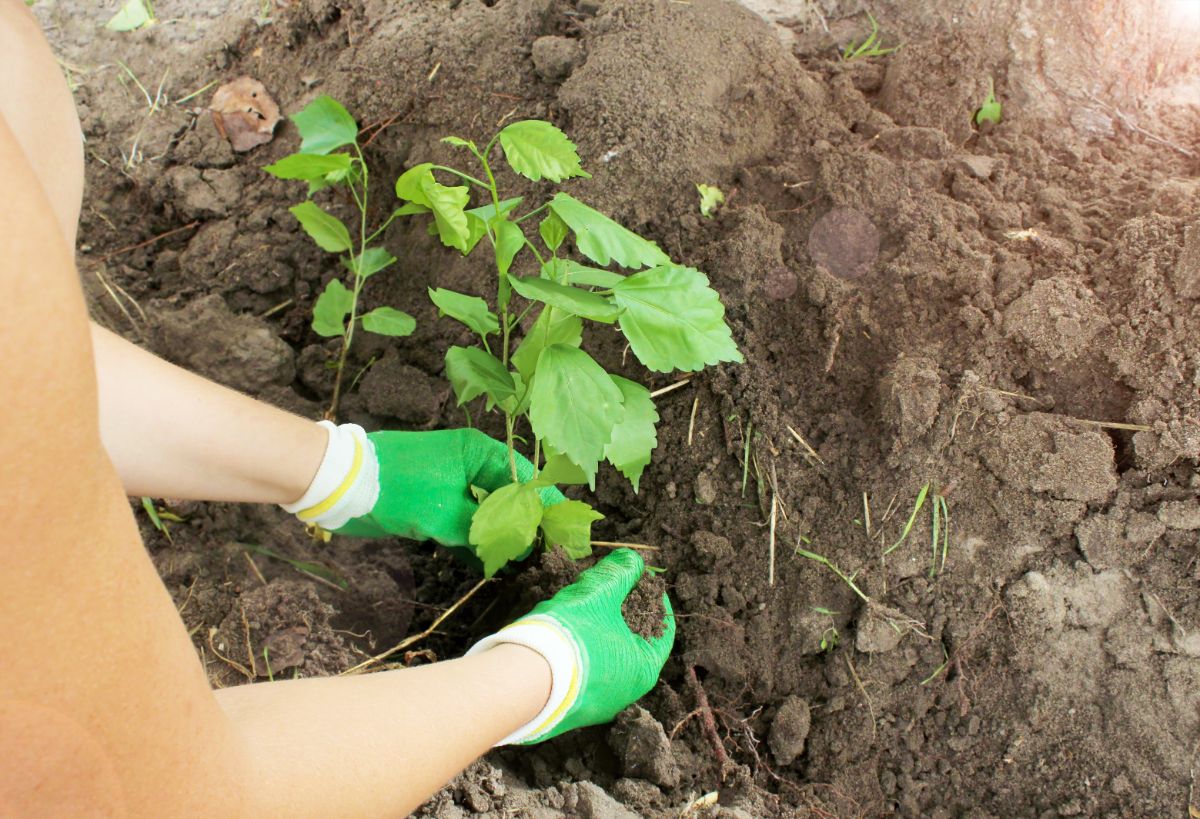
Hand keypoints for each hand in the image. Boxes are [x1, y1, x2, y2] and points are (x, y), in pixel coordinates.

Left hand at [333, 429, 563, 550]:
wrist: (341, 483)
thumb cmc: (399, 487)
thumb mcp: (446, 512)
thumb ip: (486, 532)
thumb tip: (520, 550)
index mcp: (479, 453)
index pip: (527, 479)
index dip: (546, 508)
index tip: (564, 535)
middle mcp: (470, 465)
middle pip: (511, 497)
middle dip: (527, 527)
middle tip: (545, 556)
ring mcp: (452, 484)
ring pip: (488, 513)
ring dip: (501, 538)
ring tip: (522, 567)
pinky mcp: (435, 504)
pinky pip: (466, 524)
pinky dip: (476, 543)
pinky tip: (488, 566)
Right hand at [467, 548, 675, 743]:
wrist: (521, 683)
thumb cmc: (572, 636)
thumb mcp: (598, 595)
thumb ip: (619, 573)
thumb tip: (633, 559)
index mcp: (643, 669)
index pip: (663, 630)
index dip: (654, 599)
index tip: (642, 580)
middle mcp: (626, 693)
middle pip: (632, 642)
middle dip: (622, 612)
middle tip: (610, 589)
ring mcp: (597, 703)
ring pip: (605, 655)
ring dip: (598, 628)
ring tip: (583, 605)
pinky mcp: (569, 705)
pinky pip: (583, 670)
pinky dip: (580, 648)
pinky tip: (563, 631)